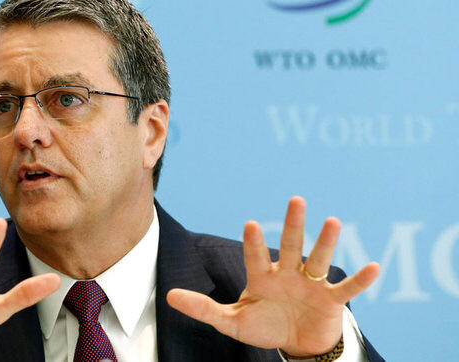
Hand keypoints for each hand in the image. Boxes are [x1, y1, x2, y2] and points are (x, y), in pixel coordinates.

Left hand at [167, 196, 379, 357]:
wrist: (295, 343)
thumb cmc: (263, 326)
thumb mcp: (232, 321)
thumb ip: (203, 308)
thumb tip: (169, 296)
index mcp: (262, 277)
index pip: (256, 257)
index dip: (254, 243)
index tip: (250, 224)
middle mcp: (288, 274)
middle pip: (291, 246)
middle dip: (293, 225)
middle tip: (296, 200)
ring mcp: (311, 285)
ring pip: (319, 260)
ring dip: (326, 242)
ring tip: (332, 221)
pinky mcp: (332, 300)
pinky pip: (346, 289)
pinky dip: (360, 280)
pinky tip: (374, 266)